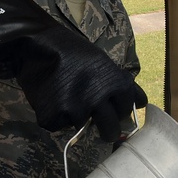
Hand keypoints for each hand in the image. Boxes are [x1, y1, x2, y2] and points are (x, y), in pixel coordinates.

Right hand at [16, 26, 147, 140]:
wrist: (36, 45)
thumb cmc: (74, 52)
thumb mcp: (104, 63)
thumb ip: (120, 84)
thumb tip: (141, 103)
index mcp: (115, 84)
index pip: (127, 108)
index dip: (121, 111)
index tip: (116, 112)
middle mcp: (98, 99)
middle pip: (110, 129)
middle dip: (109, 132)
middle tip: (105, 131)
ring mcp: (75, 110)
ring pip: (82, 126)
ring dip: (77, 118)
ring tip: (67, 97)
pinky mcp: (53, 117)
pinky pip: (59, 125)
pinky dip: (56, 117)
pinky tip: (52, 99)